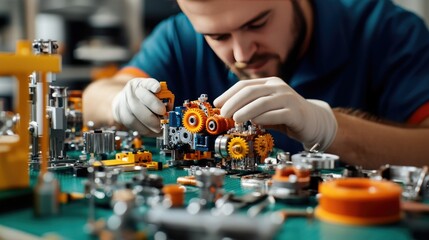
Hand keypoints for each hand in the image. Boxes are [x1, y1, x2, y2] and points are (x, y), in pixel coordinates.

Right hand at [111, 78, 165, 136]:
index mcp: (141, 84)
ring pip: (138, 116)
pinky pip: (135, 125)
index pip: (148, 83)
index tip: (158, 89)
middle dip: (156, 110)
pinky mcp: (123, 116)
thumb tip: (170, 109)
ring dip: (151, 124)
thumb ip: (162, 99)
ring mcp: (126, 104)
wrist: (123, 103)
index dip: (153, 85)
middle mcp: (133, 92)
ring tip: (159, 128)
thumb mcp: (152, 94)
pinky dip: (146, 129)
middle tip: (164, 118)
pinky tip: (152, 130)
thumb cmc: (143, 99)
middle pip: (144, 100)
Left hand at [213, 77, 336, 150]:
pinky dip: (263, 118)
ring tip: (235, 119)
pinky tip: (254, 123)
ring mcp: (287, 98)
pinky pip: (276, 114)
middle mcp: (278, 87)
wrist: (313, 121)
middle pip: (251, 91)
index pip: (244, 85)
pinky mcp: (295, 112)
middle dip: (234, 102)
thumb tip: (226, 113)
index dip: (228, 94)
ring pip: (262, 102)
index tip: (217, 104)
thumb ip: (250, 108)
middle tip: (223, 113)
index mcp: (269, 83)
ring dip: (246, 111)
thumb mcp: (265, 108)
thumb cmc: (285, 115)